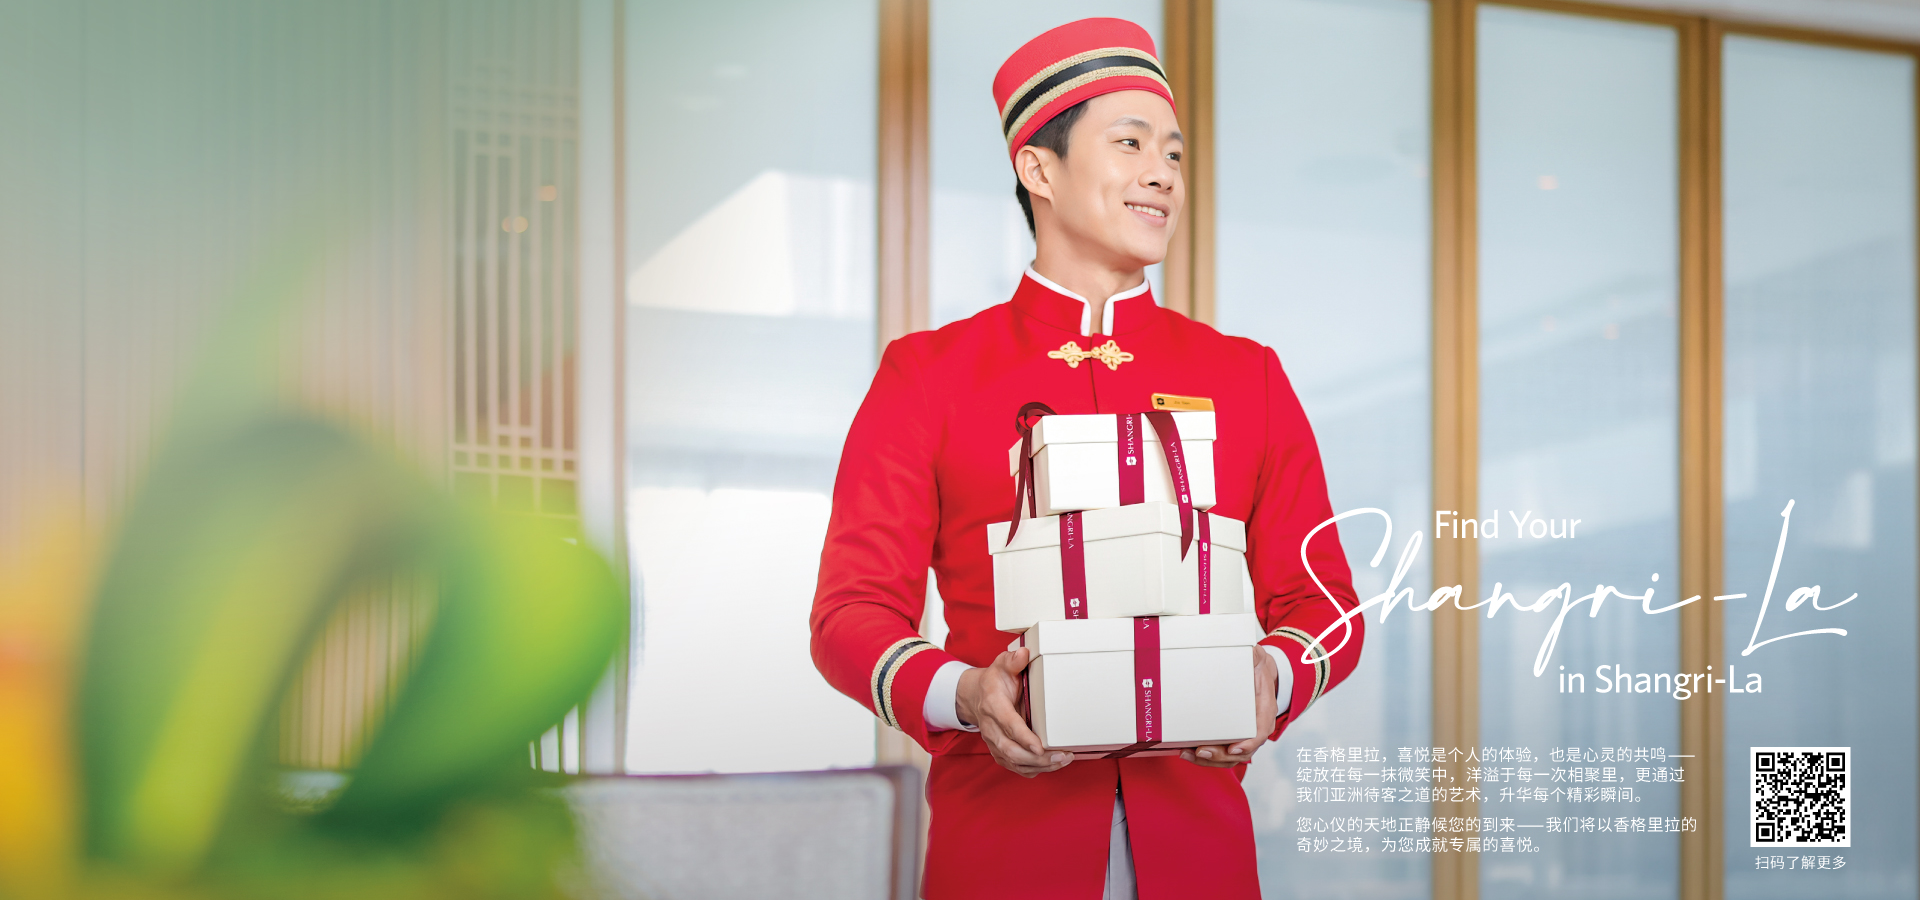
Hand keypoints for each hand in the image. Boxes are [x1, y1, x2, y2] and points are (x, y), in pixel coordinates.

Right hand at [956, 647, 1071, 777]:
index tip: (1040, 747)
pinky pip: (1014, 766)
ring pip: (1013, 761)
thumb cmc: (993, 682)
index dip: (1024, 738)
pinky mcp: (999, 751)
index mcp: (993, 705)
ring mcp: (994, 742)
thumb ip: (1012, 660)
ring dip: (1039, 766)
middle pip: (1011, 750)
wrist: (975, 696)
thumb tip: (1024, 654)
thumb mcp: (1001, 665)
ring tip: (1062, 761)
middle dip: (1037, 758)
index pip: (1008, 725)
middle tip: (1061, 756)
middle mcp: (991, 727)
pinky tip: (1051, 766)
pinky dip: (1033, 770)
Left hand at [1181, 646, 1281, 768]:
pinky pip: (1221, 753)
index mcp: (1264, 710)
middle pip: (1242, 751)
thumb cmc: (1256, 669)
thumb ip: (1254, 656)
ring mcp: (1243, 734)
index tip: (1234, 749)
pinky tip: (1187, 751)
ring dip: (1209, 760)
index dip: (1248, 743)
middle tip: (1201, 751)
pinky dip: (1205, 756)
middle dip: (1220, 755)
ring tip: (1188, 754)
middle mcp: (1256, 727)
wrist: (1259, 674)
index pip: (1260, 732)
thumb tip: (1252, 652)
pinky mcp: (1231, 736)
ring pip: (1229, 757)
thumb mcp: (1258, 658)